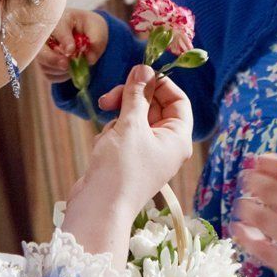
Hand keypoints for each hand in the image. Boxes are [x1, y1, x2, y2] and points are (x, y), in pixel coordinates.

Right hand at [37, 9, 107, 82]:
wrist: (84, 33)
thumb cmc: (89, 28)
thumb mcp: (98, 28)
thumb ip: (96, 40)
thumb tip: (89, 59)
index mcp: (60, 19)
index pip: (58, 28)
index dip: (64, 40)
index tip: (71, 50)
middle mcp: (45, 34)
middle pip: (41, 49)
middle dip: (52, 59)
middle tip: (66, 65)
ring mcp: (42, 49)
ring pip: (44, 64)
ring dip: (60, 69)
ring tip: (75, 66)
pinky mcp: (43, 63)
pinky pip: (48, 74)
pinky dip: (61, 76)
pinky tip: (70, 69)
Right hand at [62, 65, 193, 264]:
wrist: (98, 208)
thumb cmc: (120, 168)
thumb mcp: (130, 124)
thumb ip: (137, 93)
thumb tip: (144, 68)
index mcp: (178, 138)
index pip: (178, 100)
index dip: (160, 84)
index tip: (138, 75)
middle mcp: (167, 145)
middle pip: (154, 107)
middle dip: (131, 99)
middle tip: (109, 98)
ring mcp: (147, 153)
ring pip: (135, 119)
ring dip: (118, 119)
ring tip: (107, 133)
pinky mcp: (128, 159)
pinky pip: (123, 134)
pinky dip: (111, 134)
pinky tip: (102, 146)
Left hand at [232, 154, 276, 276]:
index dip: (270, 164)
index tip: (257, 161)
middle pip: (274, 191)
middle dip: (254, 182)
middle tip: (245, 180)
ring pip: (265, 218)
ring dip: (247, 206)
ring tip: (241, 203)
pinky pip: (267, 252)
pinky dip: (248, 238)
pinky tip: (239, 230)